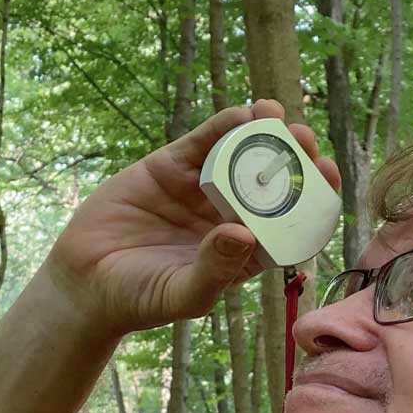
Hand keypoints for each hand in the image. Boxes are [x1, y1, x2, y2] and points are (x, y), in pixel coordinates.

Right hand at [44, 99, 341, 335]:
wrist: (85, 282)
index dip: (314, 195)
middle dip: (292, 156)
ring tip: (275, 114)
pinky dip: (223, 126)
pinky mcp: (172, 168)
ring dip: (263, 132)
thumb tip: (243, 234)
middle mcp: (232, 215)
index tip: (328, 173)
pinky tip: (241, 114)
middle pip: (273, 181)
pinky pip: (203, 142)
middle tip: (305, 139)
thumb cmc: (141, 298)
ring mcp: (203, 189)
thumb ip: (215, 270)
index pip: (293, 220)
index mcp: (247, 250)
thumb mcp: (182, 294)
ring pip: (242, 154)